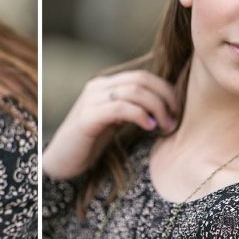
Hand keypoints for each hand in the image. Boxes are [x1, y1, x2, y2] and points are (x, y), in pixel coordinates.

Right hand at [43, 70, 178, 179]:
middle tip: (174, 120)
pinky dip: (140, 115)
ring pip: (134, 91)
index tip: (177, 110)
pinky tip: (150, 128)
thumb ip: (131, 109)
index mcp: (105, 85)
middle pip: (141, 79)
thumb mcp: (114, 122)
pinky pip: (121, 107)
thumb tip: (163, 105)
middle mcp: (97, 87)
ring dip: (156, 108)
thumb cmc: (90, 144)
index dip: (165, 90)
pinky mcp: (87, 117)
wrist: (61, 162)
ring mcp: (91, 100)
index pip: (142, 76)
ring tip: (165, 126)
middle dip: (164, 98)